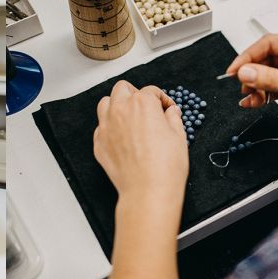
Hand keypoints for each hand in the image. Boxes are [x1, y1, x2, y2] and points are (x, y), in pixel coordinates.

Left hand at [93, 81, 188, 199]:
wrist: (147, 190)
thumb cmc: (165, 165)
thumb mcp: (178, 136)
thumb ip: (173, 118)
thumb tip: (171, 112)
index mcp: (142, 104)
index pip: (151, 91)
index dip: (162, 99)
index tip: (167, 109)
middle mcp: (120, 110)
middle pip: (122, 89)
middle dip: (135, 93)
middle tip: (146, 107)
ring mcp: (106, 126)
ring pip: (105, 103)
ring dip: (117, 106)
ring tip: (130, 118)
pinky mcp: (99, 142)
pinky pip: (101, 127)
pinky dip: (110, 127)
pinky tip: (122, 138)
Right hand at [227, 34, 277, 140]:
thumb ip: (272, 79)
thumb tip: (246, 71)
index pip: (268, 44)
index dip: (248, 56)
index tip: (235, 70)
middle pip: (265, 59)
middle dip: (251, 73)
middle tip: (243, 86)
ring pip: (266, 74)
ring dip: (255, 86)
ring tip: (251, 97)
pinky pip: (272, 87)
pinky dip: (262, 94)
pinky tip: (255, 102)